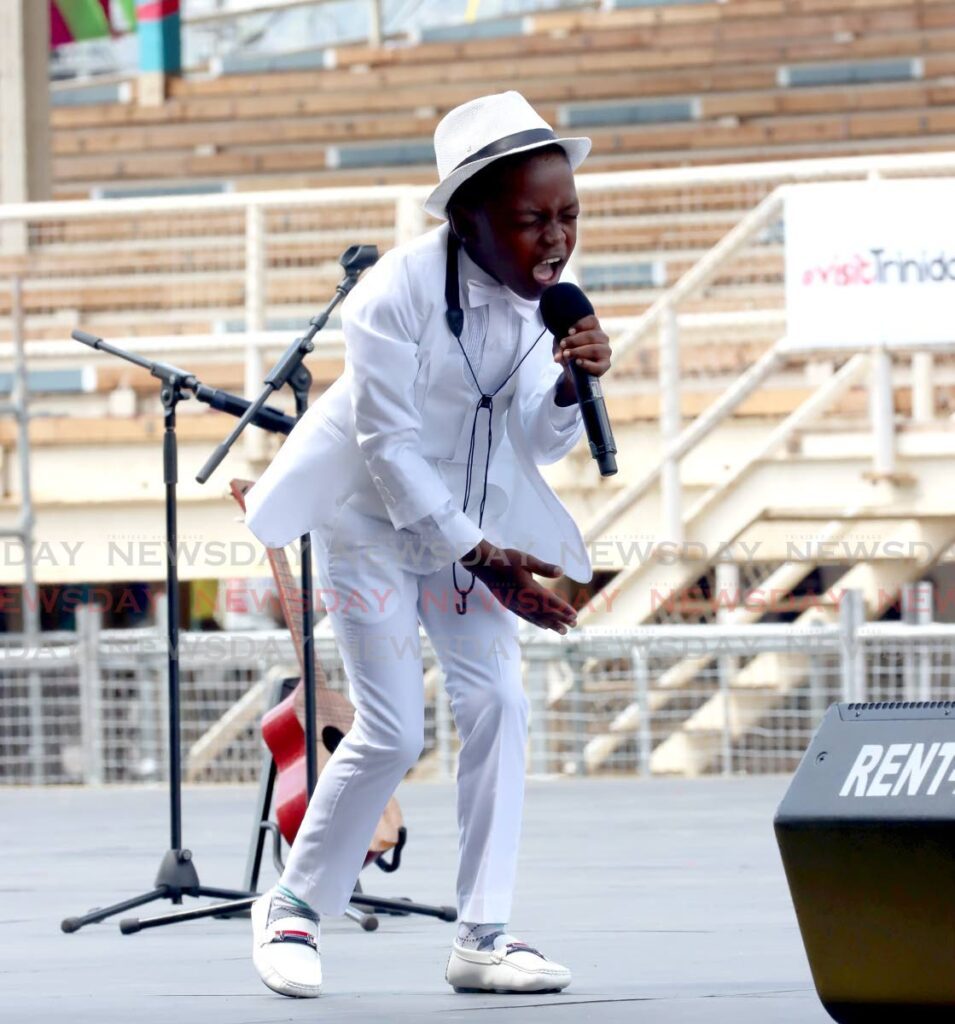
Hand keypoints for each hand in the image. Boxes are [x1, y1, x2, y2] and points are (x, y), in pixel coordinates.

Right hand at [460, 540, 577, 633]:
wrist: (484, 564)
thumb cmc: (507, 559)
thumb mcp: (527, 559)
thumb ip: (544, 568)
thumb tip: (561, 571)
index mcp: (529, 588)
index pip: (550, 601)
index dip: (563, 609)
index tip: (574, 615)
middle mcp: (523, 600)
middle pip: (545, 613)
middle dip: (560, 619)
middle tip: (573, 626)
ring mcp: (516, 604)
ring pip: (536, 618)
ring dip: (550, 624)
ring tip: (562, 631)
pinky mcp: (510, 605)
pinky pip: (526, 617)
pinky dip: (536, 622)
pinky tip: (543, 626)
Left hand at [553, 314, 611, 403]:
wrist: (573, 371)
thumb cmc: (569, 352)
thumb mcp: (561, 347)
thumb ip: (559, 349)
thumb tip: (557, 358)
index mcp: (594, 328)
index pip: (592, 320)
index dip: (581, 325)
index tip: (569, 332)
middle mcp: (602, 338)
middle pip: (592, 335)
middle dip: (575, 341)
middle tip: (563, 345)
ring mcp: (606, 351)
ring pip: (595, 349)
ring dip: (579, 351)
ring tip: (567, 354)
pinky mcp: (605, 365)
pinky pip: (599, 365)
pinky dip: (587, 364)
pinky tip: (578, 362)